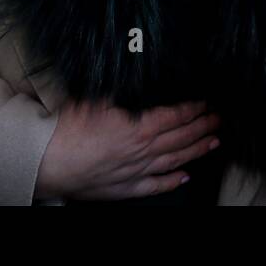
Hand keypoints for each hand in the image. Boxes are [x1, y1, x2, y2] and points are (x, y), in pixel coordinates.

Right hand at [35, 99, 219, 200]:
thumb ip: (120, 90)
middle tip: (218, 121)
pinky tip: (185, 177)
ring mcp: (137, 171)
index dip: (193, 110)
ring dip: (197, 151)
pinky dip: (173, 181)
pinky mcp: (126, 188)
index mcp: (139, 126)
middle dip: (202, 127)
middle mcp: (143, 150)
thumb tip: (137, 76)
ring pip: (175, 160)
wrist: (48, 162)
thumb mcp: (96, 97)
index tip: (205, 104)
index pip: (175, 116)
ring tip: (213, 143)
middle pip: (181, 138)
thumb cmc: (67, 129)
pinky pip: (156, 185)